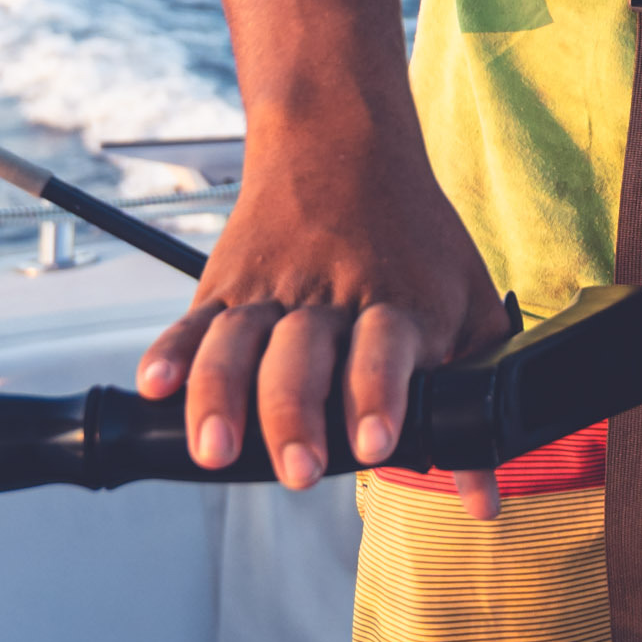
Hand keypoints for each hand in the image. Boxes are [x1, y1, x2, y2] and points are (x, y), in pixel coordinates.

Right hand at [135, 130, 509, 518]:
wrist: (342, 139)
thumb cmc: (413, 237)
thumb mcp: (467, 302)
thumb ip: (478, 397)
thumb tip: (484, 502)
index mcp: (395, 303)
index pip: (384, 350)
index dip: (378, 394)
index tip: (375, 443)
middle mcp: (330, 296)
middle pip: (305, 357)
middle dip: (297, 415)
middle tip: (298, 470)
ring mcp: (272, 289)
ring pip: (240, 343)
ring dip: (223, 396)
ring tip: (216, 450)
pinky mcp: (227, 284)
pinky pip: (194, 319)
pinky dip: (171, 352)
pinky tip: (157, 386)